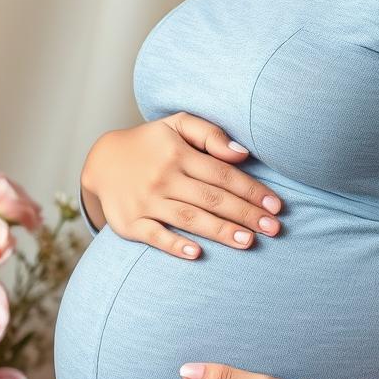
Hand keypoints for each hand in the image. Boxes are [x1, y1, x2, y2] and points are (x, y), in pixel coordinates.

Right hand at [80, 112, 283, 258]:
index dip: (251, 190)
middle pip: (212, 198)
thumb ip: (210, 134)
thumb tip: (242, 155)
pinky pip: (155, 236)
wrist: (102, 161)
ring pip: (190, 218)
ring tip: (249, 242)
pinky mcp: (130, 223)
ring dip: (221, 231)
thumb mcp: (177, 124)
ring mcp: (146, 201)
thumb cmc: (151, 143)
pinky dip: (175, 245)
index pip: (223, 174)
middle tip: (274, 229)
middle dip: (245, 214)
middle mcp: (164, 177)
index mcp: (179, 153)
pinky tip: (197, 253)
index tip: (276, 206)